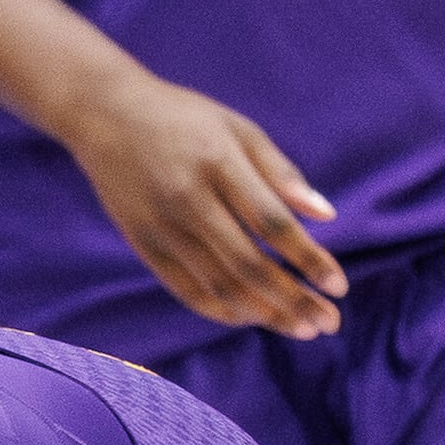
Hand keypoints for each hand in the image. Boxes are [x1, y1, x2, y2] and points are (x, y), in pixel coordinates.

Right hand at [56, 73, 346, 338]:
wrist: (105, 115)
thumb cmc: (183, 118)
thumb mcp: (238, 127)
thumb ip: (281, 171)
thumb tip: (326, 216)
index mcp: (218, 162)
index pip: (272, 223)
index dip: (308, 259)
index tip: (339, 286)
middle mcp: (188, 198)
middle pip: (249, 264)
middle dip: (293, 300)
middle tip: (328, 324)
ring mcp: (162, 226)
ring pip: (220, 285)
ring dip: (265, 314)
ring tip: (301, 329)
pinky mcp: (143, 245)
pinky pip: (187, 290)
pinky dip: (224, 310)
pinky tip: (254, 318)